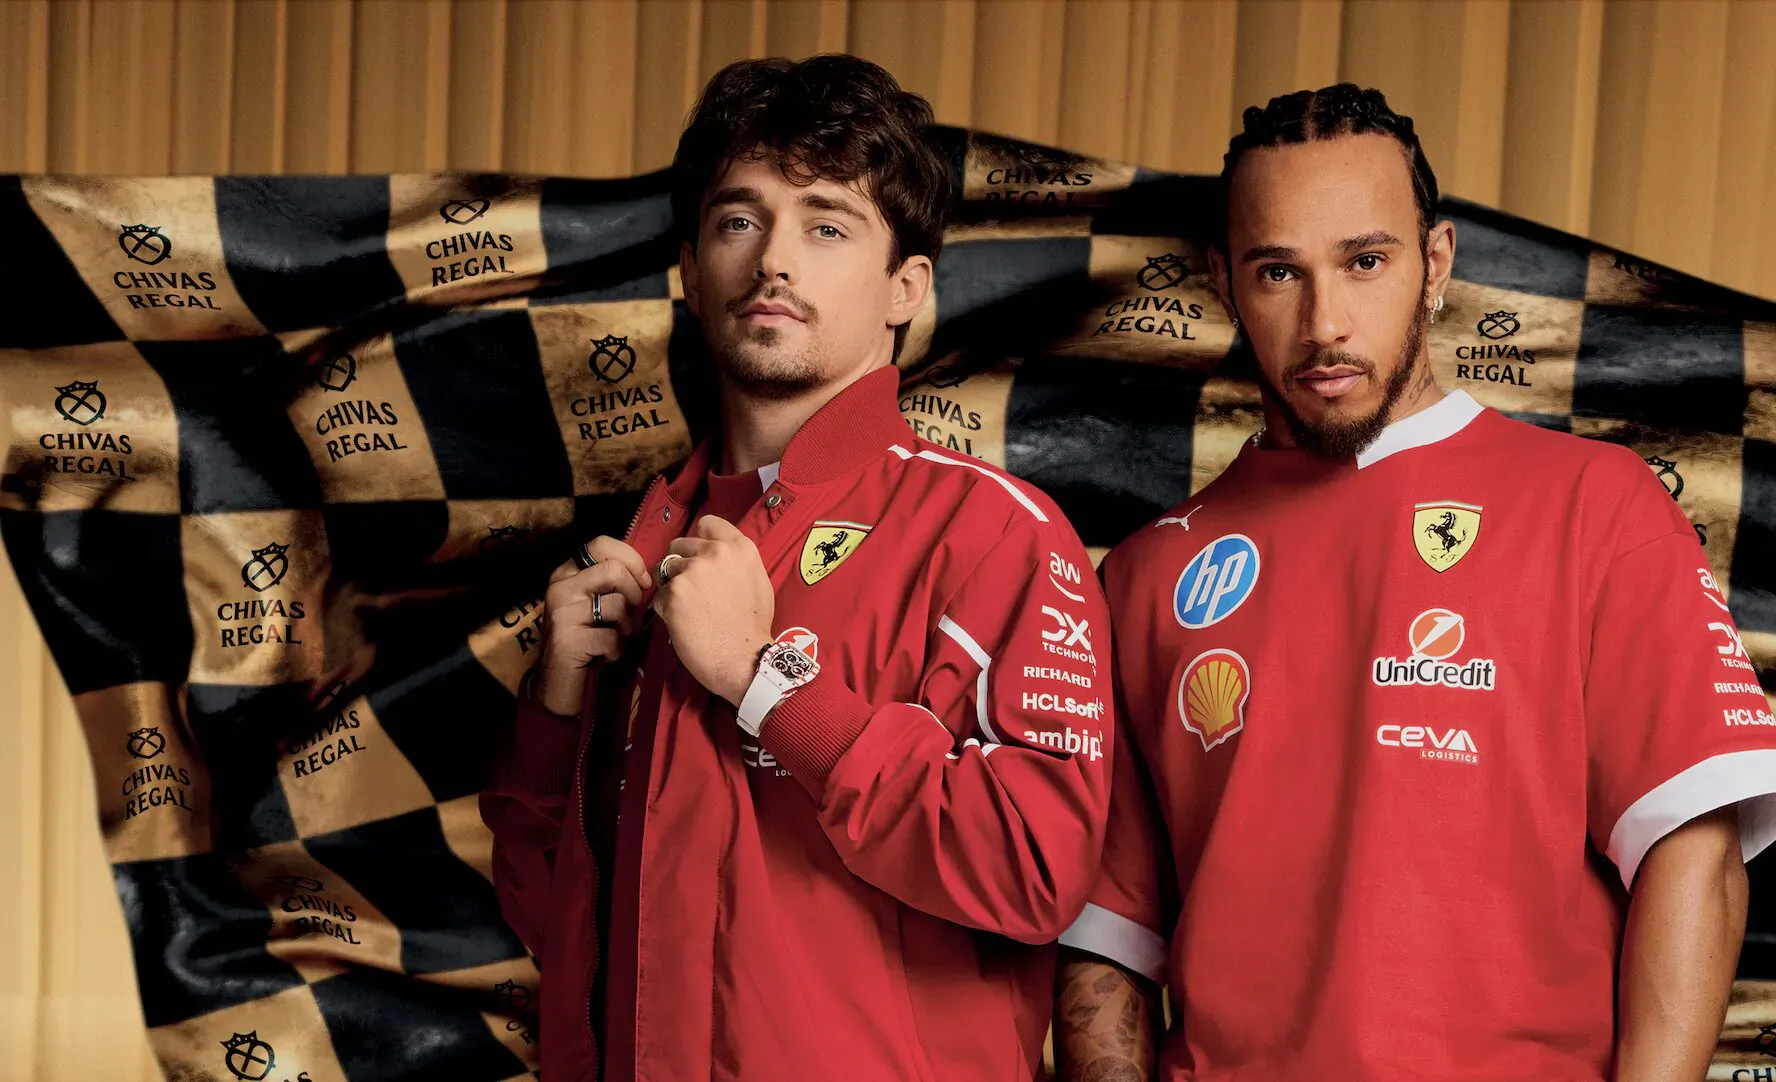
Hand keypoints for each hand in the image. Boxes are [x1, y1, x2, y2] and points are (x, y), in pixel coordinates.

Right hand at [535, 536, 650, 715]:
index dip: (630, 559)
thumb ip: (613, 584)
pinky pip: (613, 637)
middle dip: (634, 594)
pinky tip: (606, 656)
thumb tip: (647, 575)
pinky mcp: (568, 639)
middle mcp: (560, 586)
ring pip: (617, 604)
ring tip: (616, 639)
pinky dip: (618, 650)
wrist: (558, 683)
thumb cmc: (585, 639)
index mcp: (567, 573)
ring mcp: (562, 611)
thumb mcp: (596, 604)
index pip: (601, 544)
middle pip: (614, 570)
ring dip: (627, 627)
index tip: (642, 581)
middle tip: (630, 616)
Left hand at [652, 515, 773, 705]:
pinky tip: (681, 624)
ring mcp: (692, 572)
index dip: (698, 541)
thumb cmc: (754, 628)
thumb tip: (720, 556)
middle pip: (679, 545)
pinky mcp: (673, 594)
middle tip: (690, 591)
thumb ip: (737, 562)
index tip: (698, 558)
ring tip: (687, 611)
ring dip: (671, 588)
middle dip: (680, 565)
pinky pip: (658, 596)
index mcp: (739, 547)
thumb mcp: (758, 582)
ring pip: (665, 570)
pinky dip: (665, 610)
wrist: (745, 661)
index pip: (707, 523)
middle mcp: (716, 553)